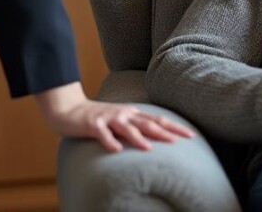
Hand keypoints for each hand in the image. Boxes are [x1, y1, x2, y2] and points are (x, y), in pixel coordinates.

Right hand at [35, 82, 192, 151]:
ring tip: (149, 147)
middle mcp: (124, 114)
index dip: (175, 127)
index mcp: (133, 114)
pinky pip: (102, 135)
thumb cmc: (99, 119)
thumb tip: (158, 137)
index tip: (191, 135)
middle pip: (148, 123)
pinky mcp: (93, 125)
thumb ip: (137, 127)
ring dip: (138, 137)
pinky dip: (109, 141)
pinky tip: (115, 150)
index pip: (158, 120)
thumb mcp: (121, 121)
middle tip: (181, 140)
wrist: (70, 110)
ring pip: (126, 128)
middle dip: (165, 131)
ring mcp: (108, 119)